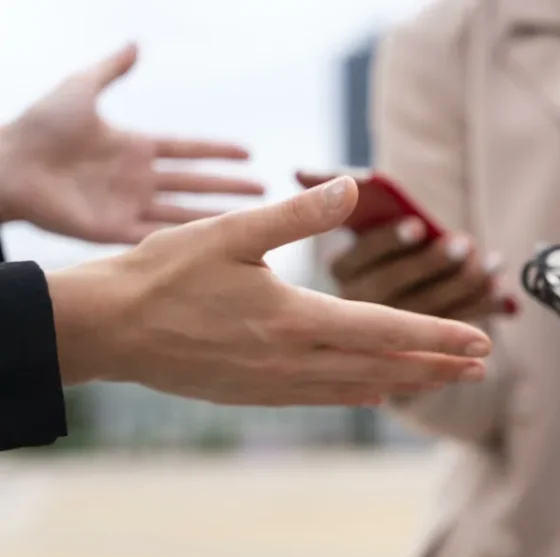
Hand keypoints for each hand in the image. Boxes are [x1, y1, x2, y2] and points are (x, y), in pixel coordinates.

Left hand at [0, 43, 263, 242]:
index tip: (249, 153)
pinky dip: (184, 239)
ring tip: (251, 217)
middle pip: (196, 183)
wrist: (6, 167)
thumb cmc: (38, 127)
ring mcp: (128, 206)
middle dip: (231, 187)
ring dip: (218, 215)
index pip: (187, 150)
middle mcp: (137, 179)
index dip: (217, 151)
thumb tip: (136, 44)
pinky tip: (212, 243)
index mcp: (134, 148)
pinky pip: (157, 236)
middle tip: (267, 190)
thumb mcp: (79, 89)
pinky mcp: (115, 231)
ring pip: (185, 212)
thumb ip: (111, 70)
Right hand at [46, 176, 491, 405]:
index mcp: (296, 319)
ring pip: (358, 387)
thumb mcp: (232, 232)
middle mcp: (294, 360)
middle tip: (482, 366)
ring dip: (407, 382)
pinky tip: (378, 394)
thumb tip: (352, 186)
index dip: (439, 335)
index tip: (482, 341)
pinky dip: (360, 394)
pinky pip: (323, 397)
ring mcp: (276, 384)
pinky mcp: (257, 394)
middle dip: (437, 365)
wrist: (108, 329)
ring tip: (445, 381)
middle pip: (384, 366)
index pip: (387, 329)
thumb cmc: (165, 274)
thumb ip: (298, 213)